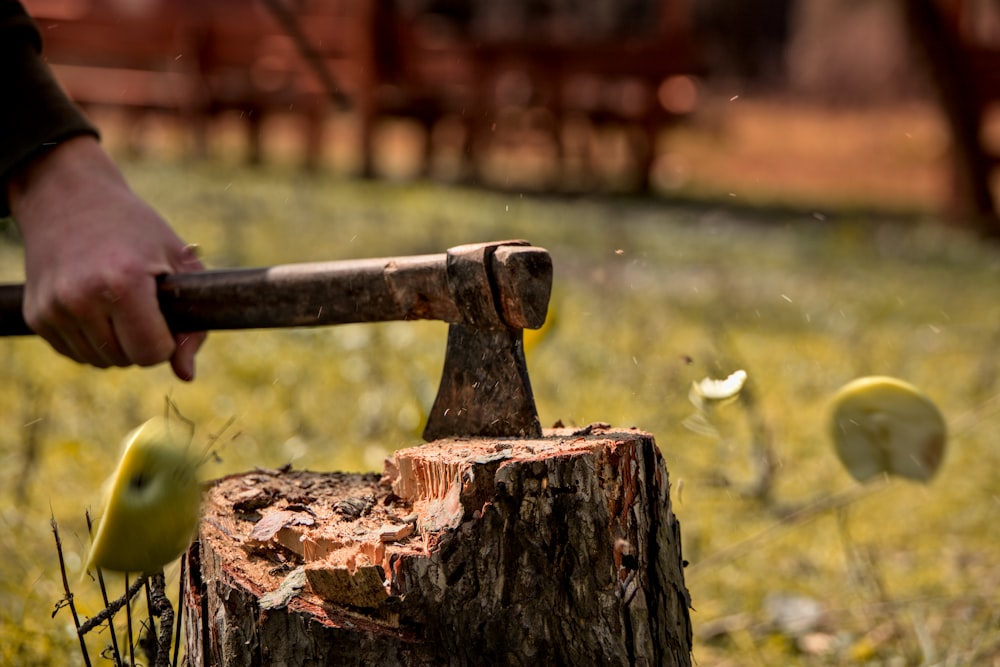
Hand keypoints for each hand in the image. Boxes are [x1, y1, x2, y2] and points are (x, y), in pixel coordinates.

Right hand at [7, 136, 205, 379]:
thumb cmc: (134, 227)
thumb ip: (192, 322)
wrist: (66, 197)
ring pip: (100, 361)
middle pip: (127, 360)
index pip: (152, 352)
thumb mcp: (176, 260)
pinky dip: (92, 339)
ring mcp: (53, 308)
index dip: (167, 341)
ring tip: (119, 302)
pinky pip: (75, 352)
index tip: (165, 318)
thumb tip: (187, 375)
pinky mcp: (35, 315)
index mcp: (123, 283)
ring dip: (117, 343)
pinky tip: (96, 306)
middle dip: (143, 342)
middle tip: (143, 305)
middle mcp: (82, 298)